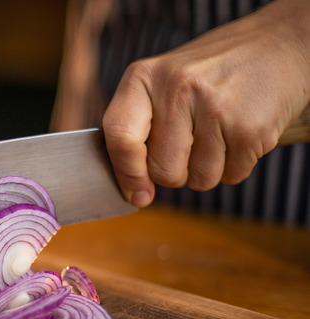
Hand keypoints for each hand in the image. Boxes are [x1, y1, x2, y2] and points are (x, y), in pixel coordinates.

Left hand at [102, 0, 309, 206]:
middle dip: (177, 171)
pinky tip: (240, 132)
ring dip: (210, 169)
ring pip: (199, 180)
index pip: (119, 136)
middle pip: (162, 170)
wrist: (278, 44)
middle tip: (193, 143)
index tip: (138, 195)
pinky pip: (232, 175)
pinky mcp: (249, 128)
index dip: (127, 174)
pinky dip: (237, 165)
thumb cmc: (210, 72)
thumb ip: (139, 126)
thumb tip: (133, 188)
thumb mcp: (163, 81)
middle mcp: (176, 89)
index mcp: (144, 78)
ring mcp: (215, 108)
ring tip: (219, 132)